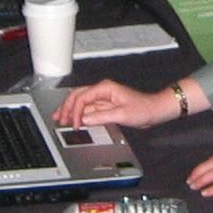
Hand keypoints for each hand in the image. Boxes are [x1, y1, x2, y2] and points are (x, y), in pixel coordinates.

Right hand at [55, 79, 183, 128]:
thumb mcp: (123, 114)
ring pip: (80, 103)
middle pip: (77, 96)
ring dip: (69, 110)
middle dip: (66, 107)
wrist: (154, 111)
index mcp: (105, 88)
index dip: (75, 111)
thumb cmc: (143, 108)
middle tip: (58, 118)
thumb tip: (85, 119)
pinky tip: (73, 119)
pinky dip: (78, 114)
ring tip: (59, 118)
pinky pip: (87, 109)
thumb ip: (102, 116)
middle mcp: (102, 91)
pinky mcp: (105, 107)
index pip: (82, 98)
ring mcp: (102, 99)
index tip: (74, 123)